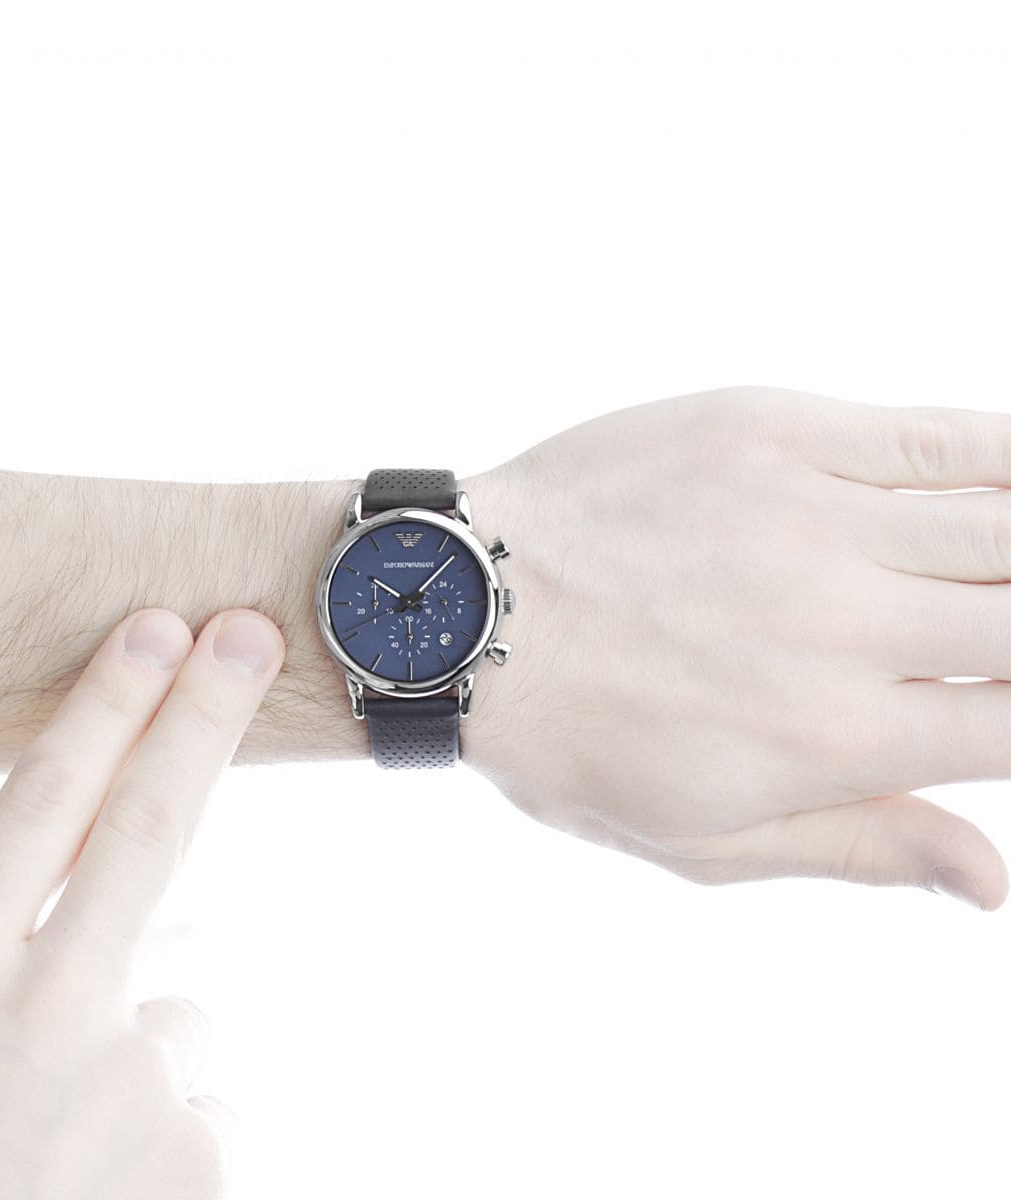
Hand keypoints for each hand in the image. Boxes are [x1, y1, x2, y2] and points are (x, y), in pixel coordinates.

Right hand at [0, 607, 284, 1197]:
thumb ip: (35, 976)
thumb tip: (185, 938)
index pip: (40, 805)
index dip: (106, 708)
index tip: (158, 629)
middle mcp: (42, 1011)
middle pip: (145, 829)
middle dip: (200, 716)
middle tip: (249, 631)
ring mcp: (131, 1084)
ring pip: (179, 1016)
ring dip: (140, 1060)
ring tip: (57, 1154)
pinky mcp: (199, 1154)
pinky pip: (200, 1106)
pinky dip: (163, 1133)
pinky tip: (102, 1196)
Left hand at [464, 386, 1010, 909]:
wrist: (461, 614)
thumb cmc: (569, 740)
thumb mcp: (699, 841)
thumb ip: (856, 849)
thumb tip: (994, 884)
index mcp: (835, 742)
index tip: (1004, 703)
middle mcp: (845, 627)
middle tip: (992, 635)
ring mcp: (810, 519)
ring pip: (1003, 523)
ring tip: (1001, 569)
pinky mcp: (770, 435)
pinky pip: (934, 435)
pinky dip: (1008, 450)